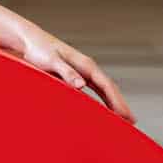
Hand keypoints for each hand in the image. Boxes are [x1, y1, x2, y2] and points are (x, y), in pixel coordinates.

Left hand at [16, 27, 134, 122]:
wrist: (30, 41)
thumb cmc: (39, 50)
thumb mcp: (52, 61)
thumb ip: (67, 73)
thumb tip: (82, 85)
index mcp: (85, 65)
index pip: (107, 86)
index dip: (117, 101)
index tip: (125, 115)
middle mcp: (87, 68)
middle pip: (109, 89)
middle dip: (120, 105)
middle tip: (132, 121)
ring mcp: (82, 71)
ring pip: (103, 90)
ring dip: (113, 104)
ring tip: (123, 118)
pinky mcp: (74, 75)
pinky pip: (94, 90)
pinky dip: (102, 101)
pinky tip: (103, 110)